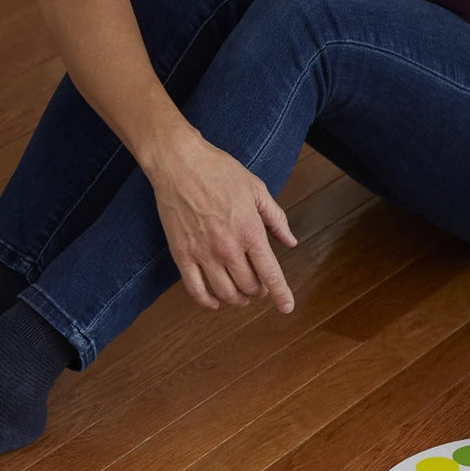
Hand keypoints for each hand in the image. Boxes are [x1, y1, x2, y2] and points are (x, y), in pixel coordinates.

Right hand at [147, 126, 297, 312]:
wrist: (179, 162)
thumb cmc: (219, 171)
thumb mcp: (256, 189)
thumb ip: (276, 219)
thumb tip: (290, 241)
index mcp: (250, 232)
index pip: (270, 273)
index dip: (281, 294)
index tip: (287, 307)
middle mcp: (228, 248)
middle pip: (249, 287)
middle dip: (258, 291)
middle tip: (259, 286)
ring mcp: (204, 254)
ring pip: (226, 293)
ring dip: (237, 299)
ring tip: (241, 295)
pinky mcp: (182, 255)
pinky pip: (196, 290)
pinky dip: (207, 302)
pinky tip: (215, 302)